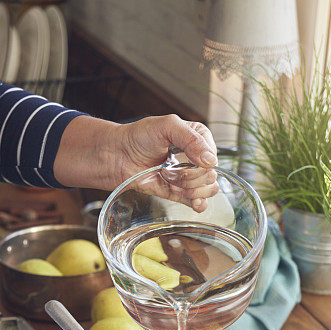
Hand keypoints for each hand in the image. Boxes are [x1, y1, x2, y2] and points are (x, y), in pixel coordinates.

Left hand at [53, 114, 218, 209]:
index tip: (177, 158)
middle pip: (210, 175)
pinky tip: (185, 196)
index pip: (212, 156)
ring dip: (189, 188)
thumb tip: (211, 160)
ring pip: (207, 189)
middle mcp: (196, 158)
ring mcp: (189, 176)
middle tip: (167, 169)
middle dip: (189, 176)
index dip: (198, 161)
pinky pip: (200, 203)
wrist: (118, 158)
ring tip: (169, 180)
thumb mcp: (166, 126)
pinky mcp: (181, 193)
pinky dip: (195, 202)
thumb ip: (190, 139)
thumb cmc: (138, 137)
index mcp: (197, 138)